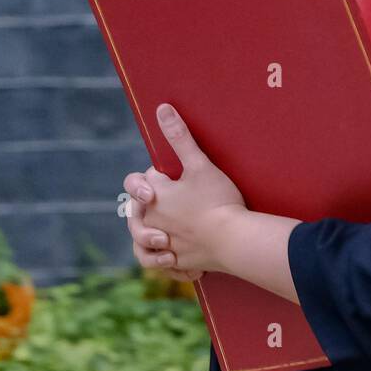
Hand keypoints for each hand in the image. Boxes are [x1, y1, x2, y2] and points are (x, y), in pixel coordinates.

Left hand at [123, 103, 246, 279]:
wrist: (234, 240)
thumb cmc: (217, 200)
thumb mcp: (199, 164)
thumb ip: (179, 137)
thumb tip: (162, 107)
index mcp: (155, 196)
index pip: (143, 180)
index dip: (156, 175)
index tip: (173, 176)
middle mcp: (152, 221)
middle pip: (136, 210)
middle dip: (146, 203)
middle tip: (166, 200)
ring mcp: (163, 244)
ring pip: (141, 241)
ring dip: (147, 236)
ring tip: (161, 232)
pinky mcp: (176, 262)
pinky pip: (158, 263)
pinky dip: (161, 260)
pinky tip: (171, 254)